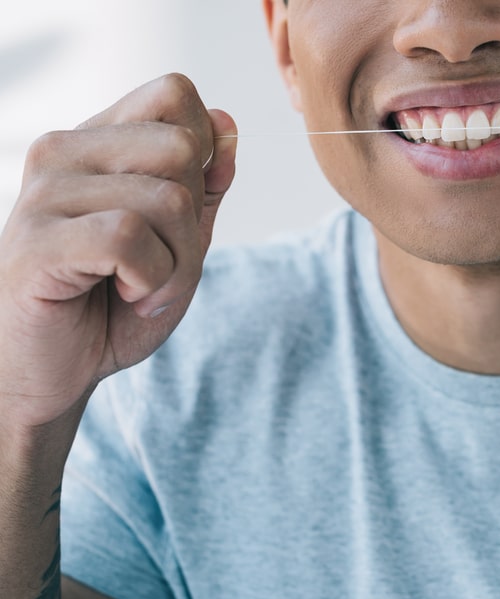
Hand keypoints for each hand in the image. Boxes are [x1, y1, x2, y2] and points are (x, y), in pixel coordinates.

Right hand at [0, 74, 236, 427]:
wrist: (54, 371)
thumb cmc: (115, 305)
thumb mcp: (182, 241)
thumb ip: (206, 184)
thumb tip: (228, 123)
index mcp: (96, 140)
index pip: (175, 93)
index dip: (207, 155)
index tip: (182, 215)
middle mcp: (63, 151)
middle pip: (184, 148)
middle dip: (196, 222)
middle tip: (162, 265)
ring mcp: (44, 193)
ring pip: (169, 200)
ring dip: (177, 265)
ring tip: (140, 288)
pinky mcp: (38, 240)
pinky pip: (131, 239)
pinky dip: (151, 281)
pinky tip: (124, 295)